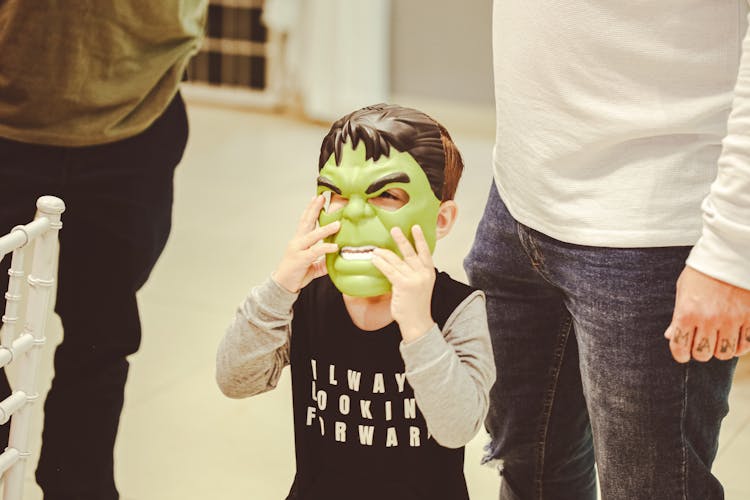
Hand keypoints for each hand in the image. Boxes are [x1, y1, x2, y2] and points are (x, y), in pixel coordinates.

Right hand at [273, 195, 339, 292]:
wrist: (282, 285)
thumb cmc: (295, 273)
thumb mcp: (312, 266)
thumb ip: (323, 261)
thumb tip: (336, 258)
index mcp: (299, 240)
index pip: (305, 220)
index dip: (311, 209)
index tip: (317, 198)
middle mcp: (297, 242)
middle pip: (306, 221)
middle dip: (314, 209)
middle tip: (322, 197)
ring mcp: (298, 250)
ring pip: (312, 236)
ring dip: (325, 229)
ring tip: (337, 224)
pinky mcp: (301, 259)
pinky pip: (315, 252)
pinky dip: (325, 248)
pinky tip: (334, 246)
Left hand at [371, 225, 435, 341]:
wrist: (417, 322)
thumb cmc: (416, 305)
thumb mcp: (421, 286)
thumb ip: (413, 273)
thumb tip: (398, 262)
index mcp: (429, 273)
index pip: (425, 252)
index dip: (420, 239)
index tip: (415, 227)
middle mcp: (423, 274)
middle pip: (410, 253)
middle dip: (401, 240)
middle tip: (394, 229)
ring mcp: (414, 279)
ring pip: (396, 261)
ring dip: (384, 254)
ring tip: (376, 249)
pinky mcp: (403, 285)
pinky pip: (390, 270)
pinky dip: (381, 264)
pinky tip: (375, 259)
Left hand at [664, 266, 749, 362]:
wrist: (728, 253)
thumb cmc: (702, 270)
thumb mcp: (683, 290)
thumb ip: (677, 316)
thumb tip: (671, 335)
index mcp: (687, 312)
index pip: (679, 347)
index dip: (680, 354)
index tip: (683, 353)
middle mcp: (708, 319)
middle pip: (703, 354)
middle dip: (700, 351)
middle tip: (702, 344)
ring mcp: (731, 319)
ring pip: (724, 353)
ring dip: (720, 349)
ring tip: (718, 340)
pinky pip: (745, 345)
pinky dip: (740, 346)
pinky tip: (735, 338)